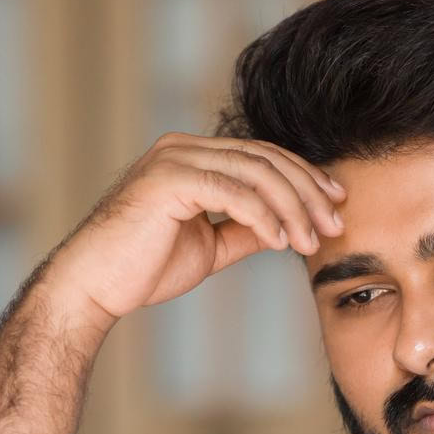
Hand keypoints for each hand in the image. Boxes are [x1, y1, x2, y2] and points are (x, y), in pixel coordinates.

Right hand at [38, 133, 345, 327]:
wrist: (96, 286)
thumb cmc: (145, 266)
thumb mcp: (212, 245)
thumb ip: (247, 229)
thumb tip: (290, 227)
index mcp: (193, 156)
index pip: (263, 157)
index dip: (305, 179)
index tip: (337, 205)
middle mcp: (183, 147)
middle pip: (266, 159)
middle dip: (308, 193)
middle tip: (335, 226)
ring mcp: (173, 158)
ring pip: (255, 173)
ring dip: (292, 208)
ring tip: (310, 241)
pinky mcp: (167, 179)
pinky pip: (232, 193)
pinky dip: (263, 217)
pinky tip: (280, 242)